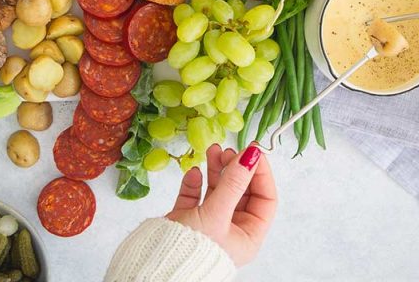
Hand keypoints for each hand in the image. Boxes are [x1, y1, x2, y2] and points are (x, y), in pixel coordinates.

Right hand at [166, 144, 276, 266]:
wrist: (155, 268)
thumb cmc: (192, 250)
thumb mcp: (217, 214)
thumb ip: (233, 182)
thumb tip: (252, 155)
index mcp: (247, 235)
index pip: (264, 198)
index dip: (260, 173)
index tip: (252, 152)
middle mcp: (231, 230)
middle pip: (241, 191)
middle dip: (236, 168)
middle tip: (228, 151)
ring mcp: (209, 224)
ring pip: (218, 190)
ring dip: (217, 170)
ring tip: (213, 151)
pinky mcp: (187, 220)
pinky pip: (196, 196)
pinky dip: (195, 182)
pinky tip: (195, 172)